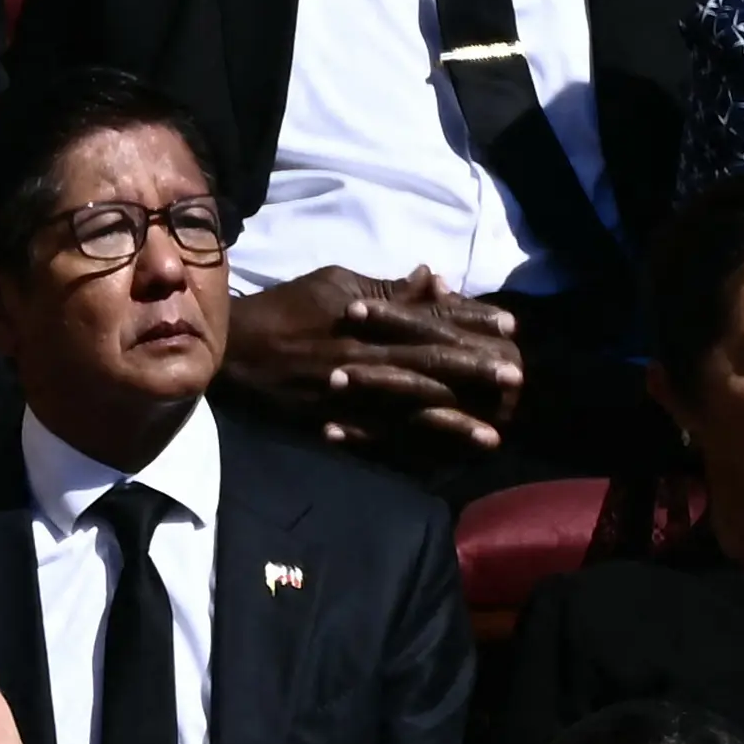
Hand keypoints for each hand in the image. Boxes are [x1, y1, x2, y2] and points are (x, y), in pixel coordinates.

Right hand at [221, 266, 522, 457]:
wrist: (226, 354)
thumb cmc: (283, 310)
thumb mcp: (334, 284)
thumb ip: (387, 289)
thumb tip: (434, 278)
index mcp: (364, 322)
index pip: (429, 321)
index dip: (471, 324)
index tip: (510, 328)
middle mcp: (360, 361)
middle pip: (428, 368)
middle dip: (474, 374)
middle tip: (517, 381)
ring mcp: (345, 400)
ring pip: (408, 412)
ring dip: (452, 424)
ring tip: (491, 435)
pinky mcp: (328, 426)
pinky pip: (375, 443)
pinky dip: (406, 454)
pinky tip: (437, 465)